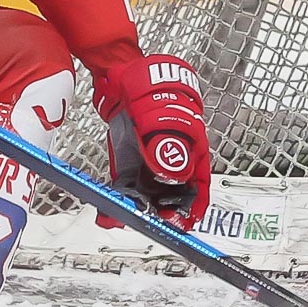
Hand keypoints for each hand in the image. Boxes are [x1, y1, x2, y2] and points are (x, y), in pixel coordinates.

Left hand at [94, 55, 210, 230]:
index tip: (181, 226)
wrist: (124, 80)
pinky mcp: (132, 165)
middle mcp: (173, 162)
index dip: (192, 209)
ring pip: (149, 196)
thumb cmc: (151, 94)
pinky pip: (129, 188)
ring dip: (138, 209)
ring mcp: (152, 164)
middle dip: (161, 213)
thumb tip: (178, 177)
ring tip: (121, 218)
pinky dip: (120, 201)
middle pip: (173, 197)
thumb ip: (170, 149)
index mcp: (192, 151)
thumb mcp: (162, 119)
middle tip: (147, 222)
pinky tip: (108, 211)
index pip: (198, 187)